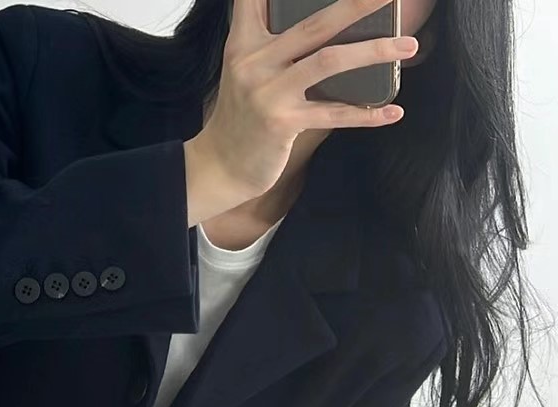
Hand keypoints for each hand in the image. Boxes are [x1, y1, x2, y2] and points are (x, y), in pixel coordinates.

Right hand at [185, 0, 417, 214]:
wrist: (220, 167)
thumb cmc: (242, 117)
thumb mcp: (245, 71)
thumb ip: (273, 44)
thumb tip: (327, 22)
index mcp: (245, 44)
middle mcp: (254, 63)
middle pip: (313, 23)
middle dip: (357, 4)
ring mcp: (268, 94)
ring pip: (329, 61)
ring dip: (374, 51)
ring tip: (409, 45)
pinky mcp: (282, 124)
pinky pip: (333, 114)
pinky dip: (366, 114)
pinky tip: (392, 111)